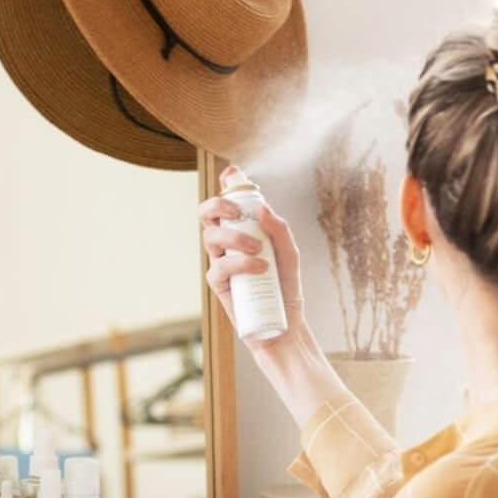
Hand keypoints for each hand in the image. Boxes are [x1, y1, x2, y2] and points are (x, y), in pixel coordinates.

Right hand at [200, 167, 312, 357]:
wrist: (283, 323)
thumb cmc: (286, 286)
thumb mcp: (290, 254)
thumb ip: (279, 230)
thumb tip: (262, 208)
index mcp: (243, 229)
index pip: (230, 201)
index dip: (227, 183)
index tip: (232, 174)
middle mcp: (227, 242)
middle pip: (207, 213)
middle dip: (217, 204)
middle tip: (235, 210)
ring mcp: (220, 261)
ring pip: (211, 236)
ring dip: (234, 237)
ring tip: (259, 250)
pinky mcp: (218, 283)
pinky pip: (220, 266)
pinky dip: (240, 263)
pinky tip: (259, 269)